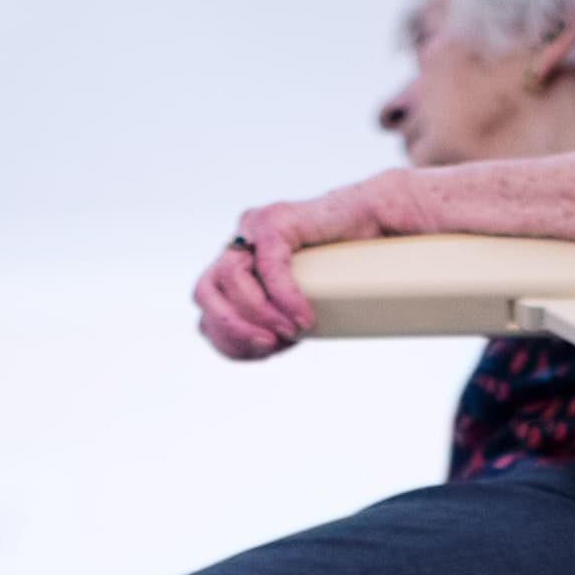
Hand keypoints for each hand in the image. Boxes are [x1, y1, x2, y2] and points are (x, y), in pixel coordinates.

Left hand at [191, 182, 386, 358]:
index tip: (263, 353)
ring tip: (292, 332)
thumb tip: (254, 348)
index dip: (227, 341)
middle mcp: (237, 245)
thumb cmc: (336, 270)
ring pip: (230, 279)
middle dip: (231, 329)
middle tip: (268, 346)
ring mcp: (253, 228)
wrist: (370, 224)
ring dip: (260, 315)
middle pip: (204, 292)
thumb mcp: (293, 306)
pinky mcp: (277, 220)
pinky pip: (268, 265)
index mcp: (234, 267)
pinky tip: (304, 319)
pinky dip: (285, 298)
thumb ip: (270, 322)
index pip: (206, 310)